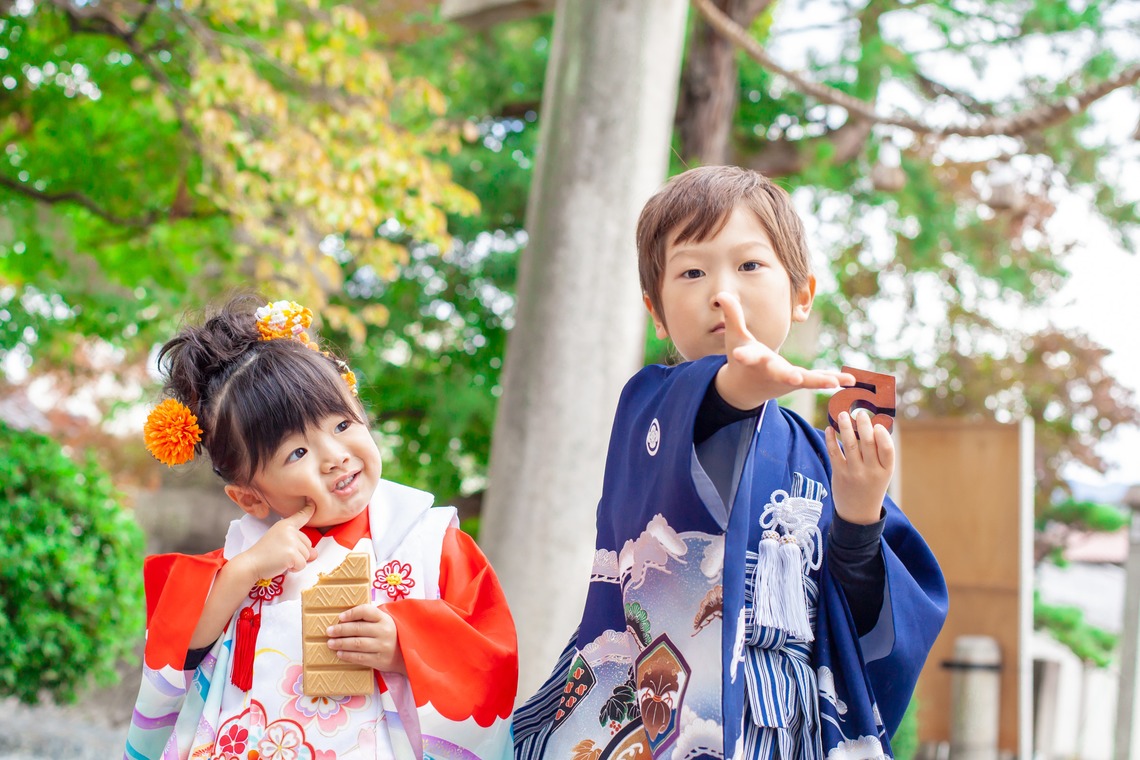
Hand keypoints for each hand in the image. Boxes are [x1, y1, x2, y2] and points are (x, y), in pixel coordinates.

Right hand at [240, 503, 317, 579]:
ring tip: (281, 559)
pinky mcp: (292, 554)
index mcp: (285, 525)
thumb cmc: (264, 554)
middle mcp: (290, 531)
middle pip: (308, 545)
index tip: (313, 501)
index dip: (309, 508)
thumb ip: (298, 546)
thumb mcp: (281, 544)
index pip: (301, 515)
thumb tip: (315, 554)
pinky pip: (302, 565)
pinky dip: (294, 569)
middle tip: (281, 554)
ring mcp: (291, 542)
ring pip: (307, 556)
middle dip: (299, 553)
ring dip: (296, 562)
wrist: (250, 564)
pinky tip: (282, 565)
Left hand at [326, 604, 405, 673]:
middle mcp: (384, 631)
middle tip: (329, 631)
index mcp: (384, 618)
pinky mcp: (379, 660)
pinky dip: (348, 656)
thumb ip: (368, 618)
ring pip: (357, 644)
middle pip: (358, 628)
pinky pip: (360, 658)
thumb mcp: (383, 622)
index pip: (366, 611)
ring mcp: (382, 646)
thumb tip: (343, 619)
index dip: (351, 613)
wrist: (405, 654)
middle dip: (340, 630)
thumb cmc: (388, 634)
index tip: (340, 617)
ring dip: (341, 643)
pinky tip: (340, 654)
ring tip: (331, 643)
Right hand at [716, 292, 854, 409]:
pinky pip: (816, 381)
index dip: (744, 355)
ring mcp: (785, 379)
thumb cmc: (740, 356)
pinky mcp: (798, 381)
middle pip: (779, 373)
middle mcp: (770, 372)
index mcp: (752, 360)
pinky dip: (831, 380)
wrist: (744, 388)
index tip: (740, 355)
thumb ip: (732, 314)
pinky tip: (849, 381)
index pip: (747, 356)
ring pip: (803, 381)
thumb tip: (722, 293)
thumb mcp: (734, 336)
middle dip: (787, 376)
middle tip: (794, 379)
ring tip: (834, 382)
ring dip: (818, 381)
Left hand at [826, 409, 893, 524]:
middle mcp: (871, 471)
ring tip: (842, 414)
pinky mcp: (839, 473)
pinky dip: (831, 439)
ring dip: (845, 427)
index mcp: (886, 470)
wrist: (858, 513)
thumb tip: (871, 425)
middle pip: (867, 443)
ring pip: (849, 444)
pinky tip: (829, 428)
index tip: (877, 424)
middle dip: (863, 424)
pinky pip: (834, 452)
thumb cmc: (872, 486)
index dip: (882, 434)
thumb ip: (879, 454)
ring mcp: (854, 472)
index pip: (887, 449)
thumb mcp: (883, 473)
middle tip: (860, 413)